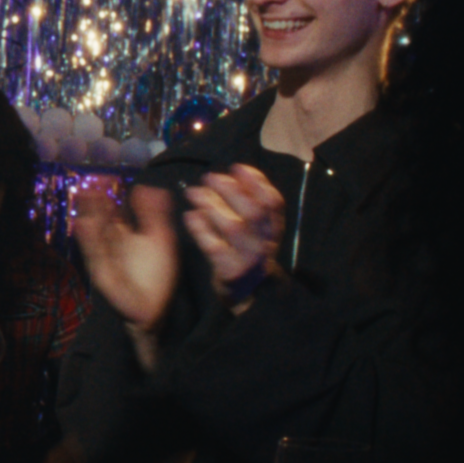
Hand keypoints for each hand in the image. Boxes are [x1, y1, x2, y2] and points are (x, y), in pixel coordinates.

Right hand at [72, 179, 178, 336]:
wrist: (151, 308)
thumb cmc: (157, 275)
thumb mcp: (160, 239)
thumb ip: (154, 215)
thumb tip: (148, 186)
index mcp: (124, 232)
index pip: (113, 210)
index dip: (109, 195)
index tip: (106, 178)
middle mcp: (111, 241)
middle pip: (100, 217)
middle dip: (95, 201)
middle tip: (91, 183)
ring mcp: (104, 255)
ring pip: (94, 231)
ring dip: (88, 214)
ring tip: (85, 196)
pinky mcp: (100, 270)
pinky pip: (93, 252)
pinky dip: (88, 239)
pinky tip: (83, 224)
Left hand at [183, 164, 284, 309]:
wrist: (250, 295)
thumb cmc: (247, 252)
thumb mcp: (258, 231)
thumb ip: (251, 206)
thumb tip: (232, 173)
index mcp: (273, 230)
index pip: (273, 202)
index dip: (257, 182)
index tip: (237, 167)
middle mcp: (265, 243)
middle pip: (253, 212)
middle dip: (231, 190)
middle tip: (209, 177)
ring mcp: (248, 259)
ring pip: (233, 227)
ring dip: (212, 205)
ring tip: (193, 192)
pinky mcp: (229, 272)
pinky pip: (214, 247)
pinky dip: (200, 229)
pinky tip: (189, 216)